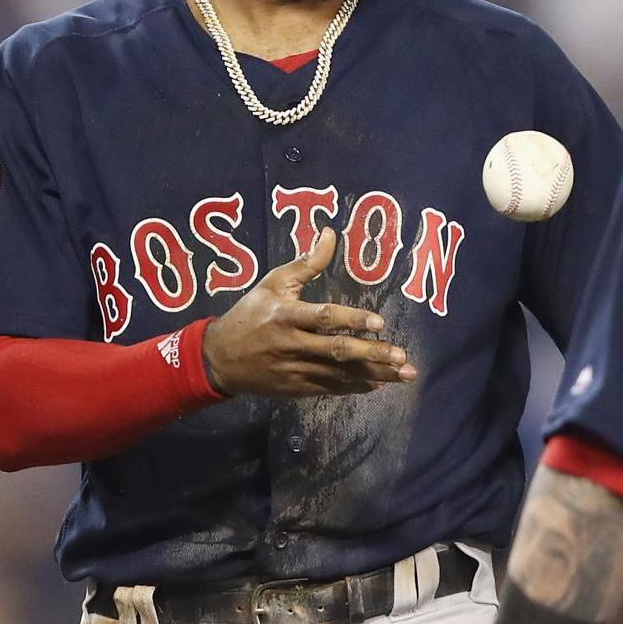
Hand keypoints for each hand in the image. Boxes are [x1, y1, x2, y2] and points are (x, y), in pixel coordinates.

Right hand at [202, 229, 417, 398]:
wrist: (219, 359)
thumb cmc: (250, 314)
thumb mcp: (272, 283)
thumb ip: (306, 263)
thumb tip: (331, 234)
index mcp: (286, 315)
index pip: (323, 318)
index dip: (351, 320)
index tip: (379, 323)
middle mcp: (292, 345)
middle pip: (337, 351)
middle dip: (372, 354)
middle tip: (402, 356)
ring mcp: (295, 370)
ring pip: (339, 374)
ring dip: (374, 374)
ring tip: (403, 374)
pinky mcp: (296, 388)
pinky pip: (330, 389)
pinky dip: (355, 387)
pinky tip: (379, 383)